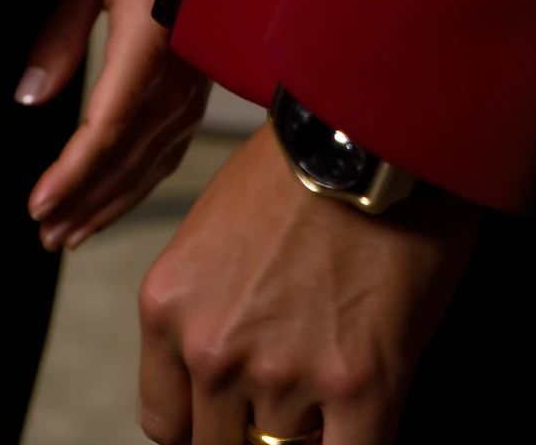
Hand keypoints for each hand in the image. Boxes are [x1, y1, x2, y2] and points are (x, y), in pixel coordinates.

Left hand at [17, 0, 212, 250]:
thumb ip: (60, 35)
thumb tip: (30, 99)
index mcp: (152, 36)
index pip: (108, 126)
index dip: (72, 174)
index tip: (37, 204)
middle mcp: (183, 67)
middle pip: (129, 154)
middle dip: (86, 200)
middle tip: (46, 233)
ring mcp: (199, 76)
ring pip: (154, 157)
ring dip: (112, 198)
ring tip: (71, 229)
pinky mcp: (204, 77)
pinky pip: (172, 141)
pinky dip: (142, 175)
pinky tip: (118, 194)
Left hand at [138, 122, 478, 444]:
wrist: (369, 122)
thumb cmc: (299, 163)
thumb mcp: (213, 231)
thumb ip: (205, 306)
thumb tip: (221, 372)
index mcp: (169, 307)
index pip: (166, 424)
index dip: (203, 424)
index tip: (231, 415)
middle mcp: (214, 350)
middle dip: (253, 426)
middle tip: (288, 390)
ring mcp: (285, 374)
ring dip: (310, 427)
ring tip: (333, 378)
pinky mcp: (358, 386)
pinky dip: (354, 443)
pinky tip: (362, 414)